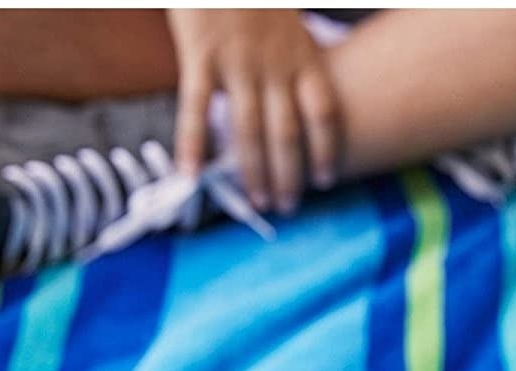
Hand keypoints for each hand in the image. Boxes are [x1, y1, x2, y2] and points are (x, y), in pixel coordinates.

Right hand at [166, 8, 338, 212]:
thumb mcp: (286, 18)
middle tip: (287, 207)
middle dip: (289, 174)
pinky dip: (193, 144)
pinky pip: (197, 109)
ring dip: (253, 171)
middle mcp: (275, 65)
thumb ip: (291, 55)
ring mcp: (238, 62)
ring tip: (257, 201)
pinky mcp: (200, 55)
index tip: (324, 180)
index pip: (324, 114)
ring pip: (249, 130)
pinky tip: (190, 174)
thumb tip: (291, 92)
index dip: (325, 150)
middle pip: (288, 133)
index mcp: (302, 54)